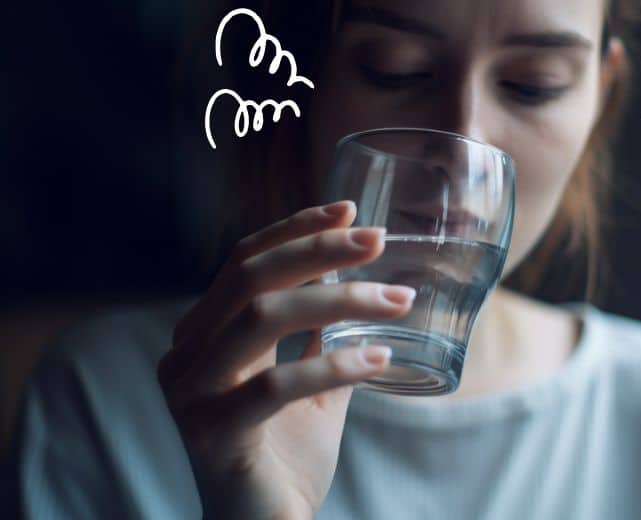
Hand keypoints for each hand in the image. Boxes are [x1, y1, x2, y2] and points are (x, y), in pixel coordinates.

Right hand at [157, 200, 415, 518]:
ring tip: (398, 298)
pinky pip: (275, 383)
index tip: (350, 210)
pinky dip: (334, 364)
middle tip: (379, 239)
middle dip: (319, 249)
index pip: (244, 262)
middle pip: (250, 277)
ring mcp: (191, 392)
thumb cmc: (284, 455)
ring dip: (338, 300)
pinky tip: (380, 356)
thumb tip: (358, 282)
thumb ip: (320, 335)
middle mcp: (186, 354)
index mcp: (205, 335)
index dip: (295, 229)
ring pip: (260, 317)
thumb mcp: (309, 382)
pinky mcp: (211, 431)